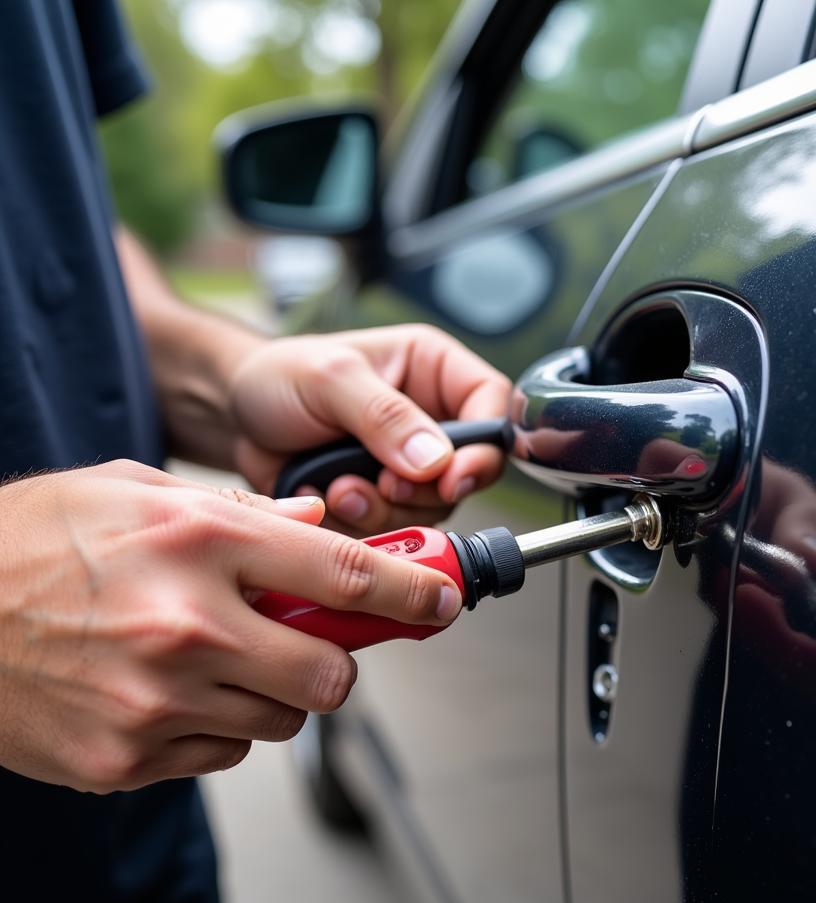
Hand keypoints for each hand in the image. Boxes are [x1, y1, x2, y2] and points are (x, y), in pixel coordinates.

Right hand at [0, 461, 460, 792]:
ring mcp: (156, 701)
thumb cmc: (34, 539)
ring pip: (280, 720)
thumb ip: (241, 510)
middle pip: (329, 675)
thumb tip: (319, 524)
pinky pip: (222, 752)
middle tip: (315, 643)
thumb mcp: (137, 490)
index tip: (443, 602)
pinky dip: (219, 724)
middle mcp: (188, 625)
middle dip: (336, 664)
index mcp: (199, 542)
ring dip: (275, 693)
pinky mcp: (126, 757)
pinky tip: (172, 689)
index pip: (344, 573)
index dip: (412, 593)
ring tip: (221, 656)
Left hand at [230, 325, 510, 534]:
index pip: (493, 409)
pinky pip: (395, 529)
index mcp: (434, 373)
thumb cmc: (279, 376)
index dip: (483, 450)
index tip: (452, 477)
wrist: (234, 418)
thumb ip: (384, 414)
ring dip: (384, 509)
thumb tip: (434, 460)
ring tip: (339, 486)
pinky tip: (326, 498)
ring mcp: (408, 465)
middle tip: (381, 483)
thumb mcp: (330, 377)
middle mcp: (432, 421)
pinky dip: (360, 524)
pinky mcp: (383, 500)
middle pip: (468, 474)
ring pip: (431, 510)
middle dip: (421, 491)